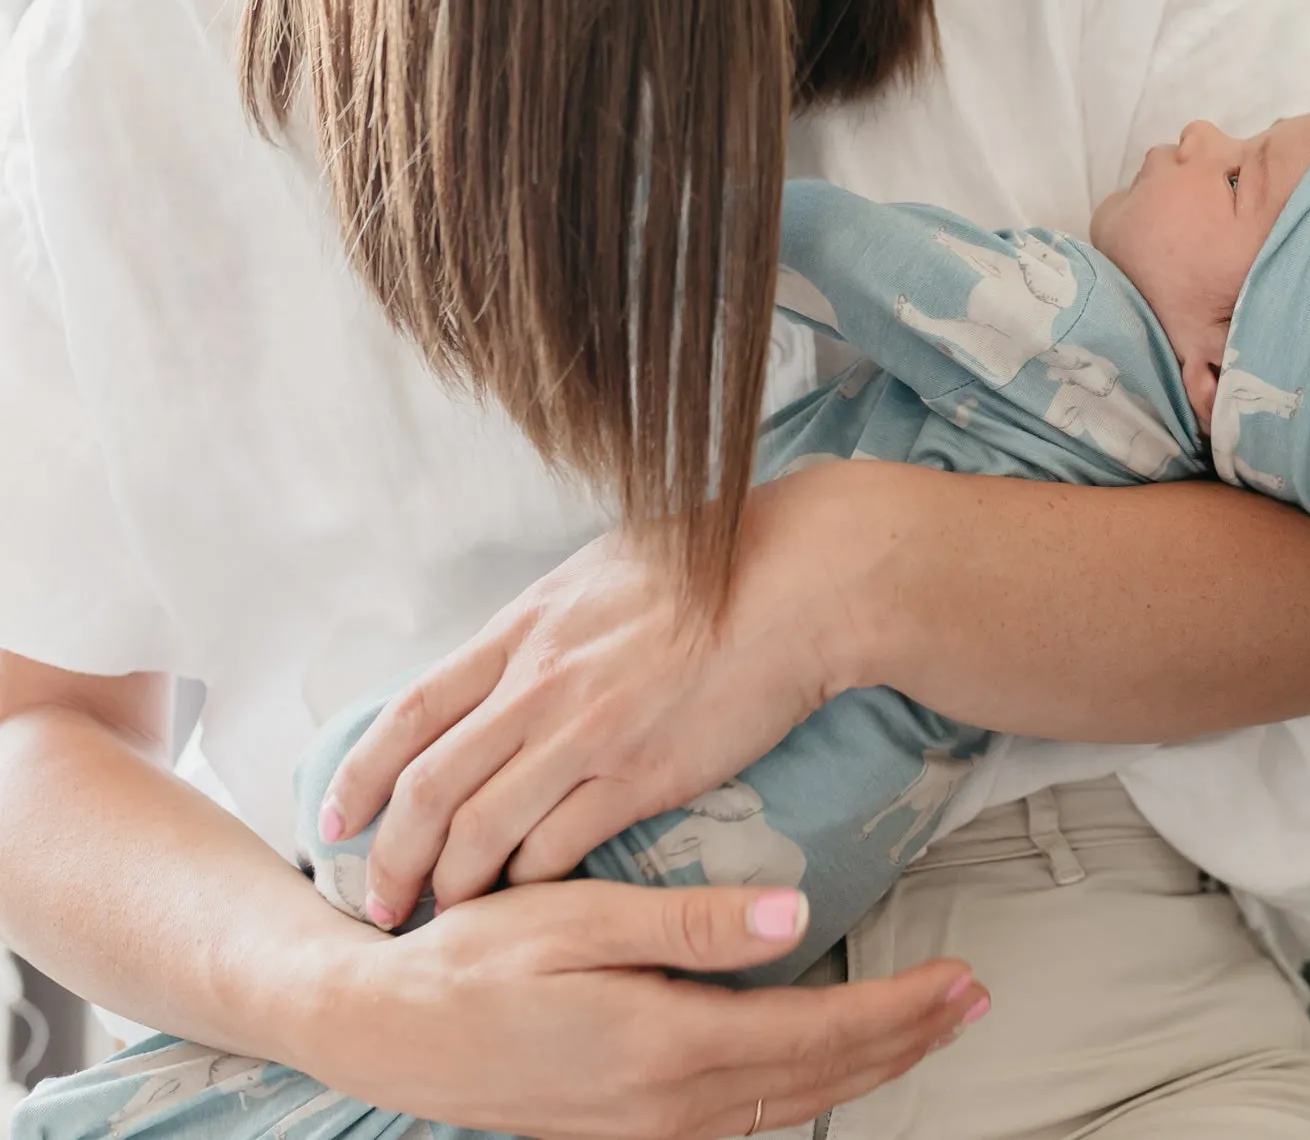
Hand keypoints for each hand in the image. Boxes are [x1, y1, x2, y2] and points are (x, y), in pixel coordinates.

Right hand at [301, 878, 984, 1139]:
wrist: (380, 1031)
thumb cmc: (471, 956)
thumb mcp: (576, 915)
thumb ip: (693, 921)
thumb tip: (797, 913)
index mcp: (664, 1044)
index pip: (818, 1033)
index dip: (899, 1008)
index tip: (960, 977)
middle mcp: (667, 1106)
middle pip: (820, 1079)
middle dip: (905, 1040)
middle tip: (973, 999)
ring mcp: (648, 1133)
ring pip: (791, 1109)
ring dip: (867, 1069)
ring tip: (928, 1028)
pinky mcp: (631, 1138)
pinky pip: (746, 1124)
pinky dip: (806, 1095)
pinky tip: (832, 1067)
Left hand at [323, 461, 904, 926]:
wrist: (800, 584)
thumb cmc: (715, 565)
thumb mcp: (601, 572)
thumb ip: (548, 623)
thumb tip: (518, 653)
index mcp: (523, 630)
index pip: (410, 713)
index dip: (361, 774)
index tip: (335, 819)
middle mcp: (538, 685)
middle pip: (428, 789)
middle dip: (389, 858)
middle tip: (379, 901)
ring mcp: (587, 735)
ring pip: (481, 832)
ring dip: (453, 885)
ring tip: (445, 918)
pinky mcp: (643, 777)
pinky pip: (559, 849)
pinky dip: (531, 884)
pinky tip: (528, 903)